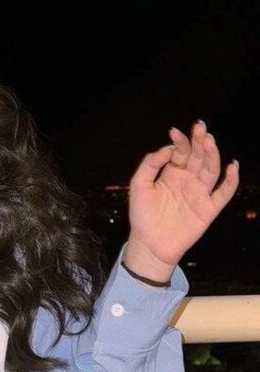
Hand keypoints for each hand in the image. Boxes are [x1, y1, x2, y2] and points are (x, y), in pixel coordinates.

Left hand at [126, 121, 239, 273]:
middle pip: (198, 157)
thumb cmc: (142, 215)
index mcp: (172, 173)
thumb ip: (150, 165)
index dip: (180, 141)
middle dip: (199, 141)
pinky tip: (232, 166)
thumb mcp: (139, 185)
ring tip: (210, 140)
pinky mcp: (208, 209)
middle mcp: (188, 180)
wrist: (148, 244)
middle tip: (200, 127)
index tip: (174, 131)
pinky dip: (230, 181)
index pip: (180, 152)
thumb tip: (168, 149)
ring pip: (211, 170)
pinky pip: (223, 193)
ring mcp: (199, 194)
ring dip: (212, 155)